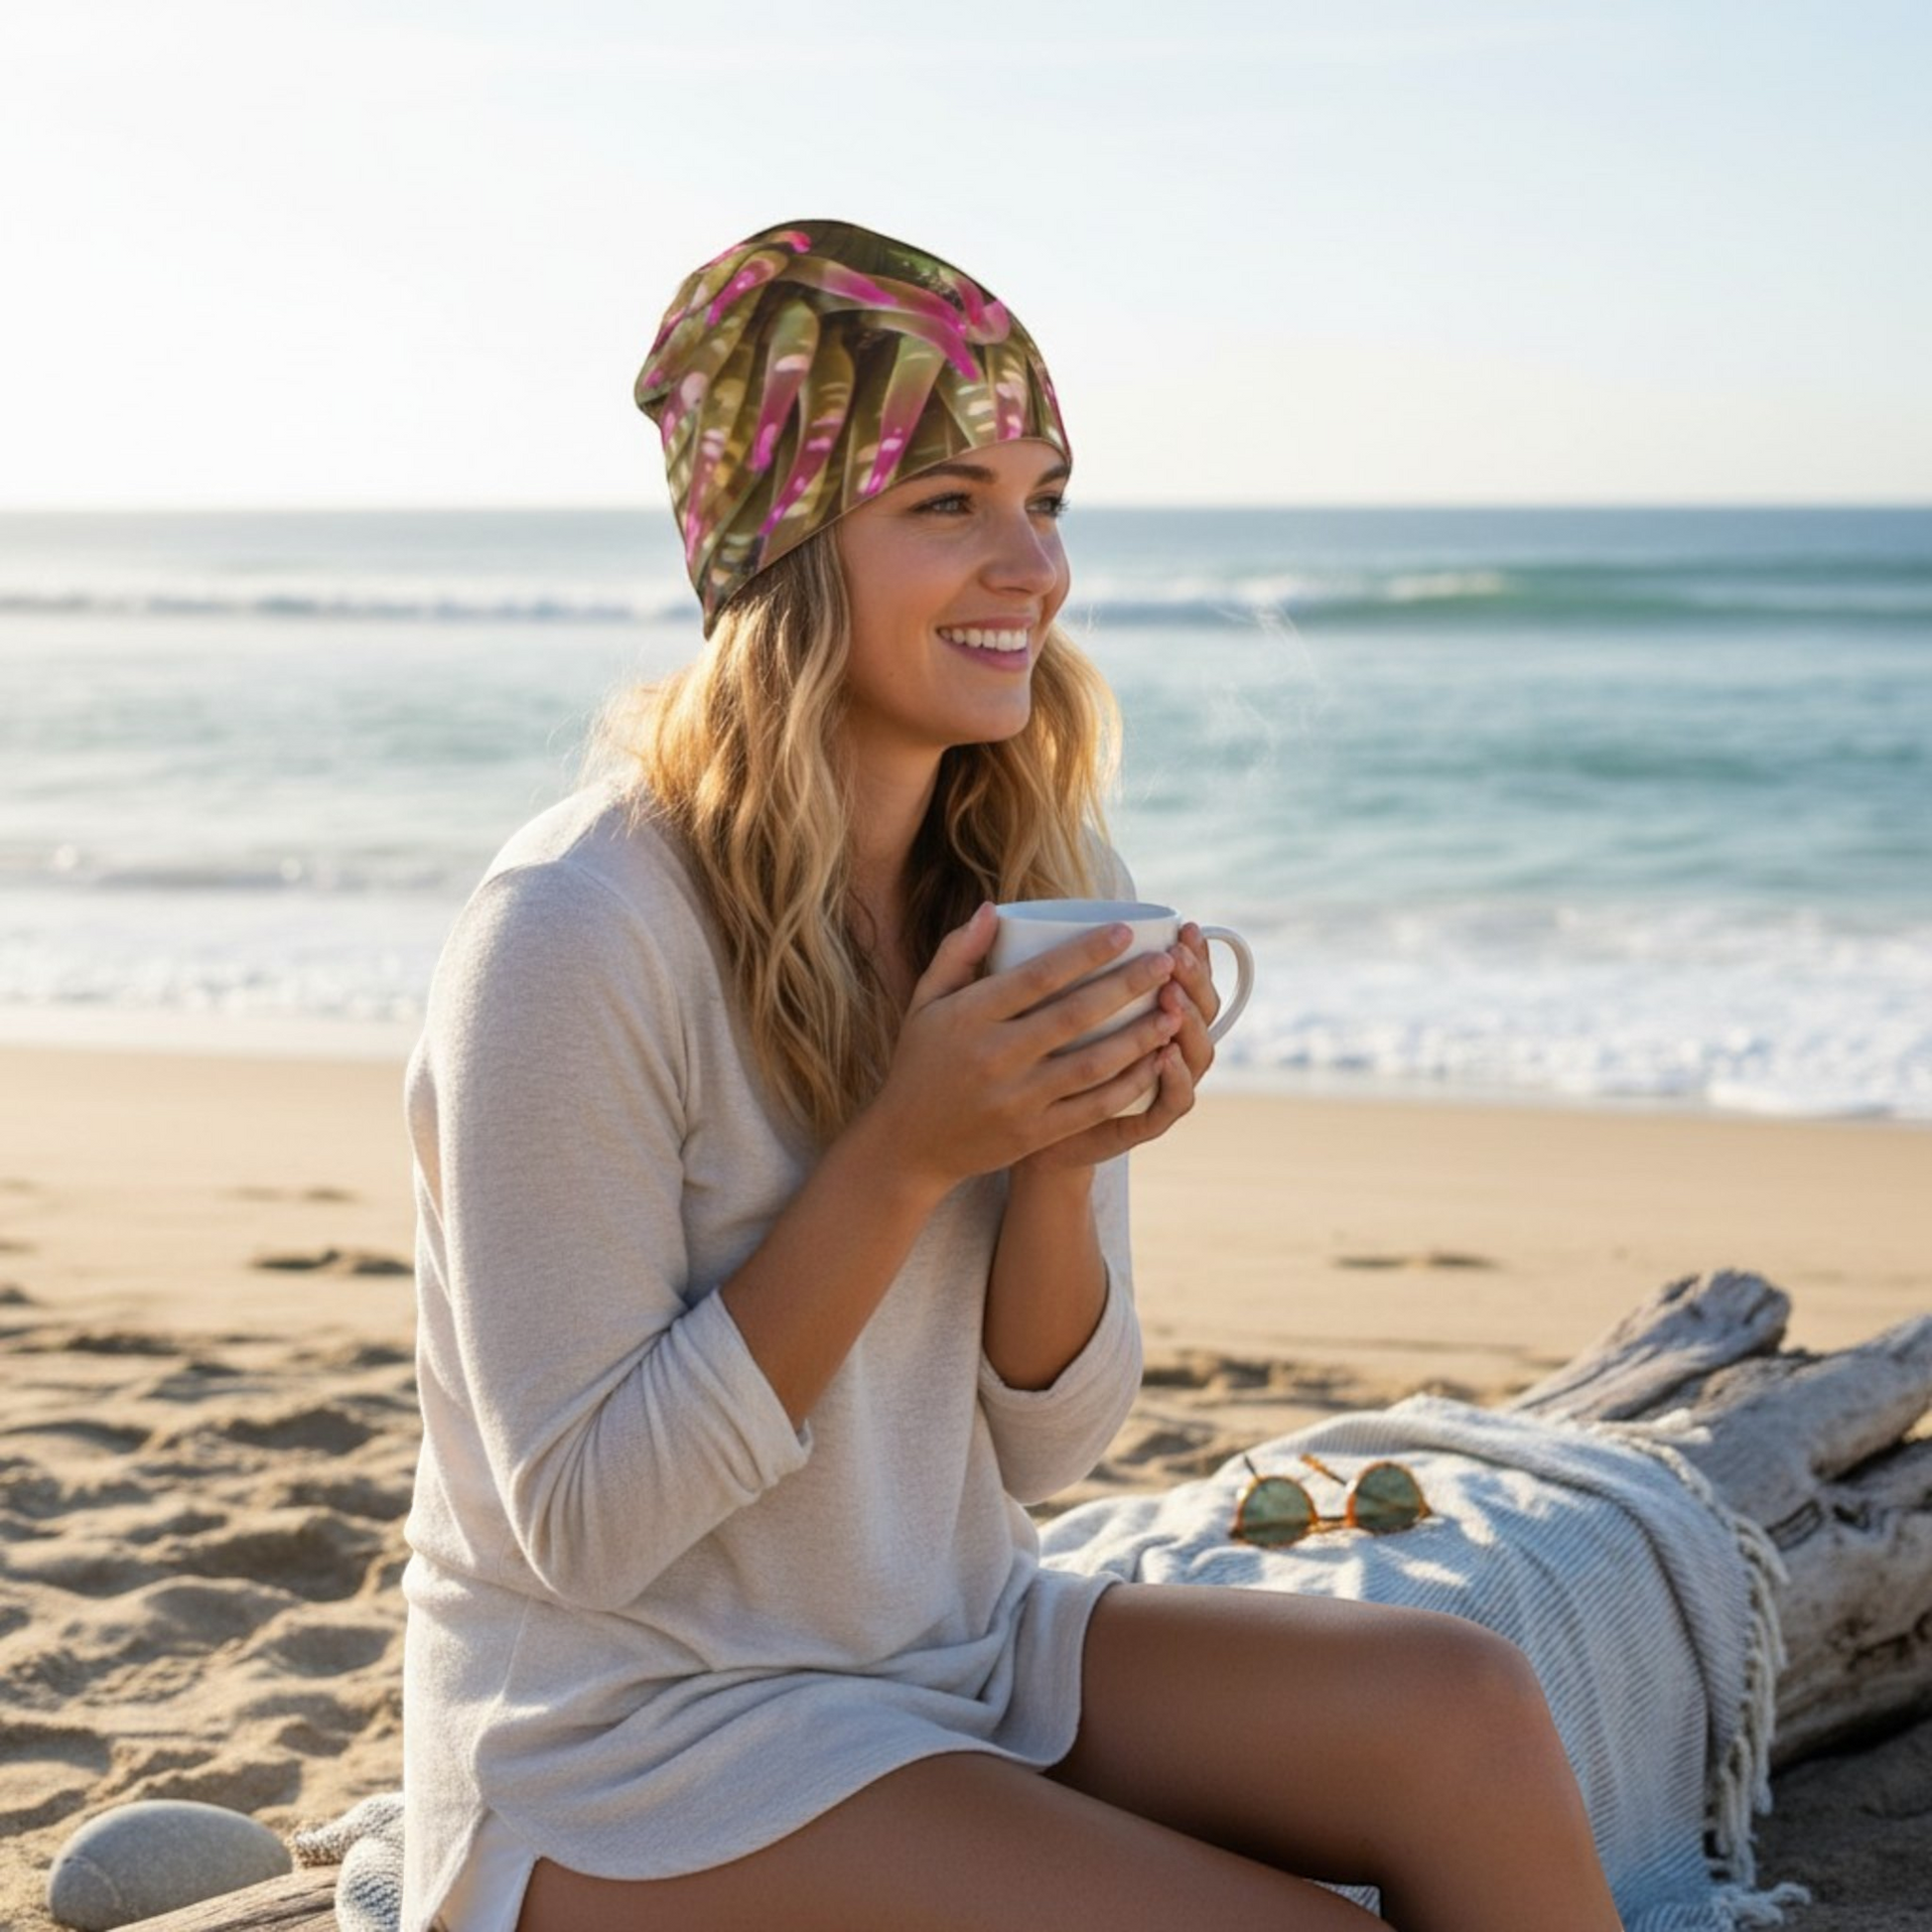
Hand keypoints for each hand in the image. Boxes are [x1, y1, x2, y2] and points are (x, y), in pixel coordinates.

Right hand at [860, 904, 1185, 1193]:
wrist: (909, 1145)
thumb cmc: (920, 1062)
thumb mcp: (924, 1002)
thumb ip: (957, 953)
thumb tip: (992, 908)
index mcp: (969, 1016)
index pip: (1037, 977)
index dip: (1085, 952)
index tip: (1125, 929)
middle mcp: (995, 1056)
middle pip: (1075, 1016)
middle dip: (1128, 986)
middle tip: (1166, 962)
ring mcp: (1017, 1099)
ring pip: (1093, 1064)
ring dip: (1139, 1037)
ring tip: (1174, 1011)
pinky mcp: (1034, 1134)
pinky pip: (1093, 1107)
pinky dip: (1129, 1084)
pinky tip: (1156, 1062)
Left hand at [1016, 920, 1220, 1174]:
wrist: (1022, 1136)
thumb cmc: (1024, 1061)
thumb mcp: (1020, 1011)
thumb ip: (1008, 965)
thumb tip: (989, 909)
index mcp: (1147, 1012)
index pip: (1189, 978)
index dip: (1196, 954)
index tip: (1186, 927)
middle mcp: (1163, 1046)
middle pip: (1203, 1011)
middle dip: (1196, 982)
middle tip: (1175, 958)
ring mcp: (1157, 1086)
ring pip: (1196, 1054)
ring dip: (1190, 1027)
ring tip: (1172, 1001)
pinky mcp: (1143, 1123)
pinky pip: (1171, 1104)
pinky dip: (1173, 1081)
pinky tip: (1164, 1057)